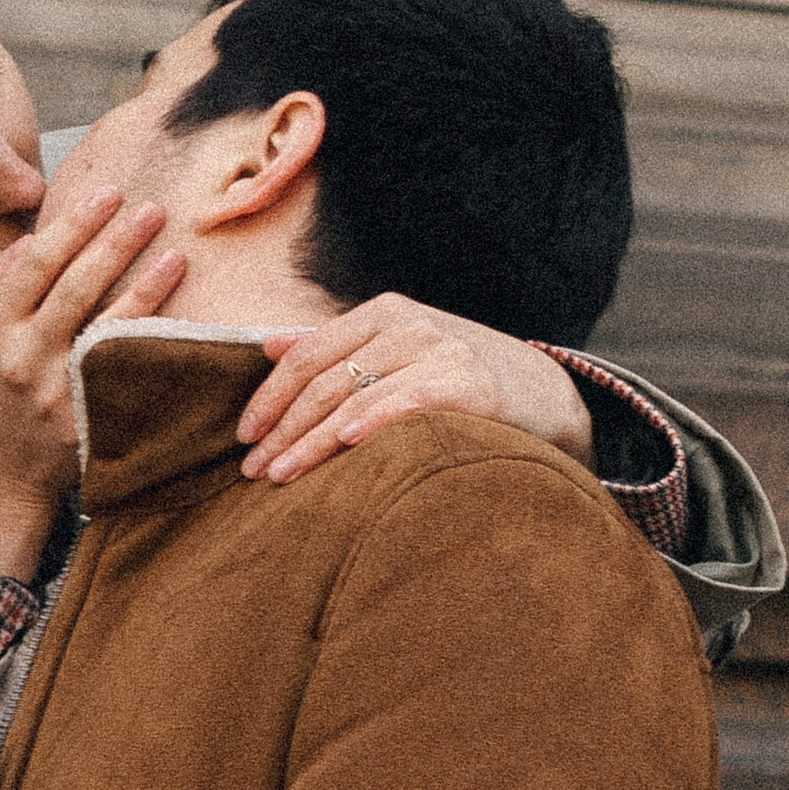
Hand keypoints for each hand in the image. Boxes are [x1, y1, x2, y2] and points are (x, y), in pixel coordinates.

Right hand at [0, 181, 185, 577]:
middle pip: (74, 287)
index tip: (105, 194)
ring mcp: (56, 391)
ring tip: (174, 253)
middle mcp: (21, 357)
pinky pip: (124, 369)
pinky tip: (177, 316)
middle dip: (114, 242)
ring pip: (105, 326)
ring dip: (144, 286)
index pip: (35, 264)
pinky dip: (150, 339)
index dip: (72, 225)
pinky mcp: (87, 418)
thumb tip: (24, 240)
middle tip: (149, 208)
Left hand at [238, 298, 593, 485]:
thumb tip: (267, 344)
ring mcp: (440, 350)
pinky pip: (408, 402)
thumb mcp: (397, 349)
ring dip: (312, 441)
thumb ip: (335, 345)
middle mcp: (408, 323)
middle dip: (283, 428)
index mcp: (382, 312)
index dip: (270, 396)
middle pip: (325, 379)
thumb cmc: (458, 377)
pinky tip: (346, 444)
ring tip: (281, 477)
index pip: (307, 353)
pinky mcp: (470, 383)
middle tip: (252, 470)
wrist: (544, 392)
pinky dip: (374, 421)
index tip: (244, 435)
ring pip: (356, 397)